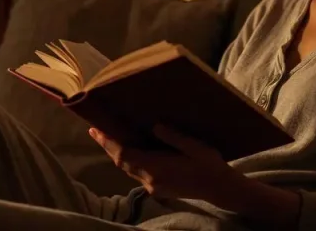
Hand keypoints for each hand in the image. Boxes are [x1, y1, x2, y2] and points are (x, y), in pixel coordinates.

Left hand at [88, 125, 245, 203]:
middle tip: (96, 130)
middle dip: (107, 147)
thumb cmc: (209, 164)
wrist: (220, 189)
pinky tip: (131, 151)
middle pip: (122, 163)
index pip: (125, 154)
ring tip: (108, 138)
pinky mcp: (157, 189)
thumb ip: (173, 137)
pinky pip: (137, 174)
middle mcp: (151, 179)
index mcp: (158, 167)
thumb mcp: (194, 146)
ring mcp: (154, 186)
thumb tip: (154, 125)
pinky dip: (129, 161)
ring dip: (117, 154)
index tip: (97, 129)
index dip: (109, 142)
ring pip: (128, 169)